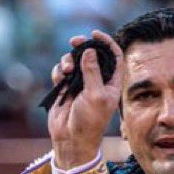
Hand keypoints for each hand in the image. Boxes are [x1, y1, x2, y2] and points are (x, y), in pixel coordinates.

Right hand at [47, 29, 123, 168]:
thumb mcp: (96, 95)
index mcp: (112, 83)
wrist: (72, 139)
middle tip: (74, 42)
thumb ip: (93, 71)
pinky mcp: (66, 88)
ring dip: (68, 60)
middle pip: (92, 54)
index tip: (95, 34)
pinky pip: (61, 71)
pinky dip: (59, 71)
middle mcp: (98, 81)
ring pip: (74, 61)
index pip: (114, 56)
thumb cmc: (90, 121)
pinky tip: (60, 79)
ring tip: (67, 71)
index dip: (106, 43)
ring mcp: (81, 84)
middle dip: (82, 46)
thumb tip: (90, 50)